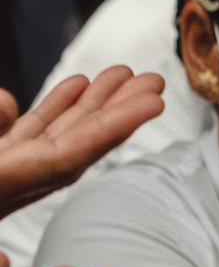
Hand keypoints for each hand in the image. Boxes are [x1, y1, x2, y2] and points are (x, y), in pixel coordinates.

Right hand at [0, 67, 163, 218]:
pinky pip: (26, 136)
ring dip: (90, 105)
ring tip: (123, 75)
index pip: (67, 159)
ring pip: (53, 137)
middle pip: (74, 148)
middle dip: (117, 113)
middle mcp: (4, 189)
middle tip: (154, 83)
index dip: (114, 129)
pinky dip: (53, 110)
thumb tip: (9, 104)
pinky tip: (76, 86)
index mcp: (0, 191)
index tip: (153, 104)